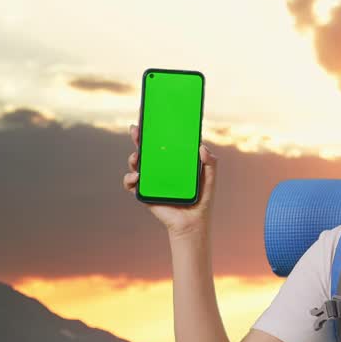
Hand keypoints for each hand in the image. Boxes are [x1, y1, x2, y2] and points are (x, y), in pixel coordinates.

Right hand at [123, 123, 217, 238]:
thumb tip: (202, 146)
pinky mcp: (144, 193)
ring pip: (135, 164)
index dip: (155, 131)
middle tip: (136, 129)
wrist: (192, 223)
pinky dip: (130, 179)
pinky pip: (130, 184)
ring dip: (132, 157)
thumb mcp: (209, 179)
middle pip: (146, 150)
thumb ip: (210, 163)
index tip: (150, 118)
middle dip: (138, 138)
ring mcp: (150, 180)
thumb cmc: (201, 200)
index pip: (162, 143)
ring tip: (136, 156)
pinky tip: (137, 177)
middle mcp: (160, 169)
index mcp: (173, 162)